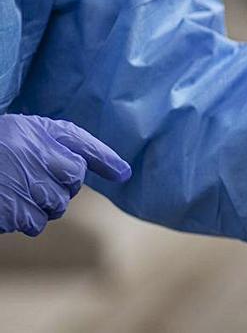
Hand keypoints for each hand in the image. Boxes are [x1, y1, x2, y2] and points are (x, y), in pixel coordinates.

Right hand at [0, 115, 131, 235]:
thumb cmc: (9, 139)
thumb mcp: (50, 131)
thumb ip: (91, 150)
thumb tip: (125, 174)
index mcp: (47, 147)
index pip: (79, 169)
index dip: (70, 167)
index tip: (72, 164)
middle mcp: (34, 172)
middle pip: (67, 194)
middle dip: (55, 187)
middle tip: (32, 173)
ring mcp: (19, 197)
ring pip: (52, 212)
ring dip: (41, 203)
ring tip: (20, 186)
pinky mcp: (7, 216)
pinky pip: (33, 225)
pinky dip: (25, 217)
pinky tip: (11, 200)